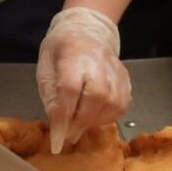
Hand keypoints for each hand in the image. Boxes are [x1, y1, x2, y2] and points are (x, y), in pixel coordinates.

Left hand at [36, 7, 129, 152]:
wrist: (86, 30)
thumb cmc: (61, 50)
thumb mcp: (45, 68)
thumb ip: (50, 95)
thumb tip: (58, 123)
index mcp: (72, 54)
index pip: (70, 89)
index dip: (63, 117)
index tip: (57, 140)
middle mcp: (98, 60)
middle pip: (97, 96)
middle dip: (81, 121)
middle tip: (69, 133)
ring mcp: (116, 69)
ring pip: (113, 103)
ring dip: (95, 121)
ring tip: (81, 123)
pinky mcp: (126, 78)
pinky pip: (122, 105)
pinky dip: (108, 117)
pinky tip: (95, 116)